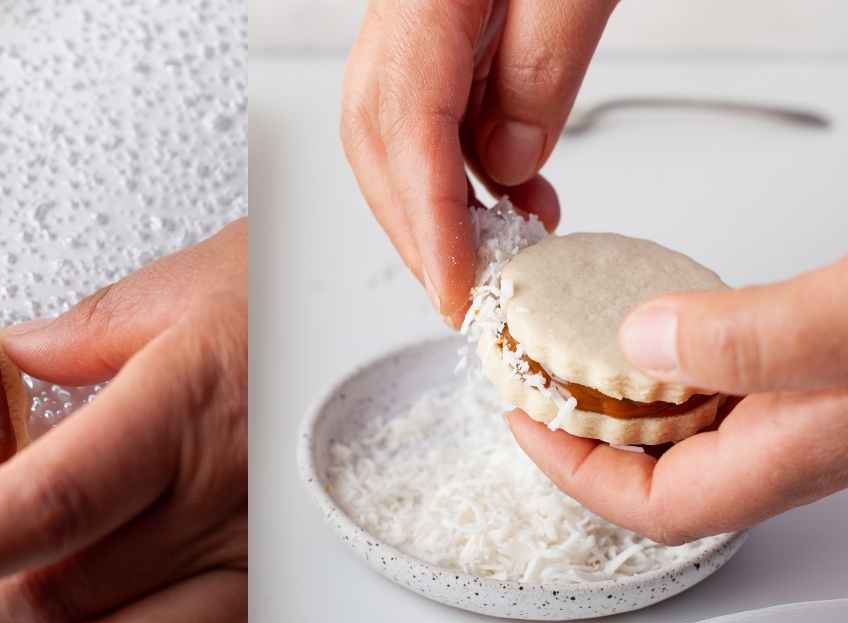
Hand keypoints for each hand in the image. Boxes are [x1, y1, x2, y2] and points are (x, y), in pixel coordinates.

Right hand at [341, 0, 616, 322]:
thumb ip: (542, 70)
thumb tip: (511, 163)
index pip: (408, 131)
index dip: (430, 223)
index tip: (457, 289)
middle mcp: (398, 14)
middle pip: (379, 146)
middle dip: (418, 235)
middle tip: (466, 296)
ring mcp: (409, 25)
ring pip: (397, 139)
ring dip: (443, 209)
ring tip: (503, 249)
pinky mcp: (435, 34)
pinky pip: (432, 117)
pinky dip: (463, 172)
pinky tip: (508, 195)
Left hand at [508, 257, 847, 542]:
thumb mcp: (843, 326)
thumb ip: (748, 340)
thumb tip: (639, 340)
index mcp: (785, 458)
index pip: (652, 505)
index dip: (574, 472)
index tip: (525, 418)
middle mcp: (791, 449)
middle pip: (661, 471)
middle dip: (589, 434)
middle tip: (538, 383)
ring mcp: (805, 417)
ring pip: (692, 426)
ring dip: (632, 397)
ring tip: (581, 350)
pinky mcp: (820, 380)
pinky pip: (724, 389)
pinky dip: (680, 364)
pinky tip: (672, 322)